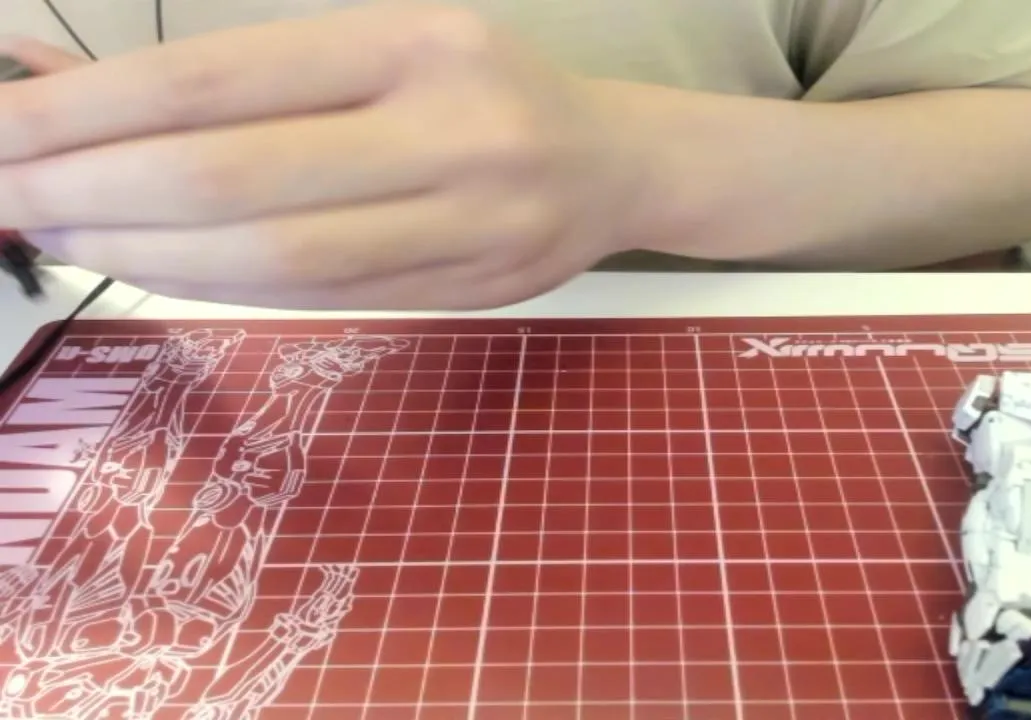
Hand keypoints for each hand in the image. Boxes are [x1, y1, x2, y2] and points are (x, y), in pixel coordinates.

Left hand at [0, 3, 648, 309]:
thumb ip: (235, 74)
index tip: (4, 135)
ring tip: (58, 237)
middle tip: (3, 198)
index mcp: (416, 43)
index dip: (96, 114)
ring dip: (147, 255)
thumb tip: (60, 88)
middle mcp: (450, 131)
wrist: (618, 163)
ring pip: (279, 257)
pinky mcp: (473, 289)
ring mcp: (471, 222)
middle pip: (238, 180)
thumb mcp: (374, 42)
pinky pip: (324, 297)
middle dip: (95, 195)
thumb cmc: (482, 86)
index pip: (224, 81)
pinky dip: (221, 286)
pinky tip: (152, 270)